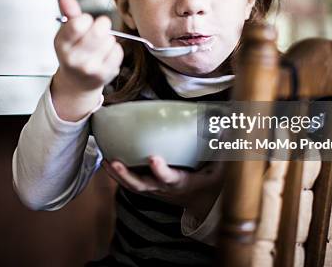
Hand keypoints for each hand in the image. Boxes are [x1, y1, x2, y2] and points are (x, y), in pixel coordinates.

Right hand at [51, 0, 123, 120]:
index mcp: (61, 44)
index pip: (78, 24)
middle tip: (98, 30)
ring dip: (108, 39)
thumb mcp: (67, 33)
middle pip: (98, 31)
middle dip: (102, 25)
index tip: (84, 22)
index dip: (86, 19)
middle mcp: (73, 58)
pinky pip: (118, 51)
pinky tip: (106, 54)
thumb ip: (69, 13)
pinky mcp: (104, 74)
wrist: (77, 82)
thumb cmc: (74, 52)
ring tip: (99, 46)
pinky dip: (114, 49)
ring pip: (110, 39)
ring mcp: (89, 68)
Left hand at [102, 156, 223, 220]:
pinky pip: (130, 182)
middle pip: (141, 186)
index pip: (170, 179)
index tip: (154, 158)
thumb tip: (225, 128)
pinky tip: (105, 160)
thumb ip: (222, 151)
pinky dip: (117, 174)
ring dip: (117, 175)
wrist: (200, 203)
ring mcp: (153, 188)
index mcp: (181, 183)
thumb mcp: (220, 171)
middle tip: (114, 162)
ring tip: (105, 161)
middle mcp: (164, 188)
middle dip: (127, 176)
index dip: (161, 171)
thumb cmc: (209, 182)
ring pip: (132, 185)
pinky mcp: (147, 185)